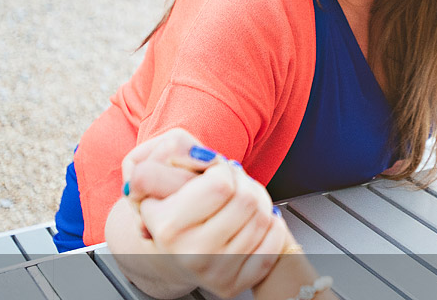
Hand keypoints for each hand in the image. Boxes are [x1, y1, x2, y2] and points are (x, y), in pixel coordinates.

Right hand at [121, 129, 290, 297]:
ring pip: (263, 218)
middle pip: (247, 200)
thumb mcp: (163, 170)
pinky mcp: (232, 285)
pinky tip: (253, 222)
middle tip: (233, 184)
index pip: (221, 183)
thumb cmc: (175, 205)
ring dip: (260, 201)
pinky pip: (272, 244)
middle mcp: (189, 255)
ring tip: (241, 201)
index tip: (215, 171)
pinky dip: (272, 227)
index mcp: (168, 226)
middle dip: (244, 182)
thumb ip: (177, 152)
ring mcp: (213, 273)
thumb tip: (205, 156)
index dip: (223, 168)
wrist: (175, 247)